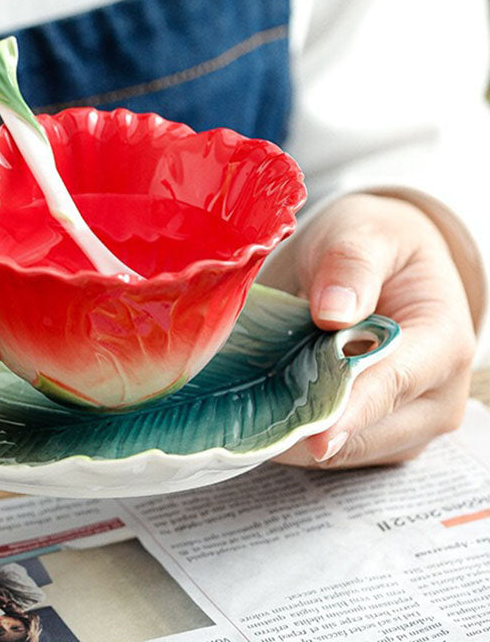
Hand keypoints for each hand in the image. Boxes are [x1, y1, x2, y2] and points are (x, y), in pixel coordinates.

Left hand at [261, 193, 475, 466]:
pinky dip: (295, 434)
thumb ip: (350, 266)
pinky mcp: (380, 434)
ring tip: (244, 407)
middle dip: (308, 427)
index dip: (351, 412)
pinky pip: (333, 450)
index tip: (313, 436)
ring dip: (294, 433)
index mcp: (442, 339)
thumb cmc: (375, 244)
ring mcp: (410, 421)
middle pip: (369, 431)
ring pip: (346, 451)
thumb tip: (333, 312)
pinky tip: (258, 411)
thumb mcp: (363, 234)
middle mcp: (437, 393)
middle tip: (242, 414)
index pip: (395, 384)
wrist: (383, 259)